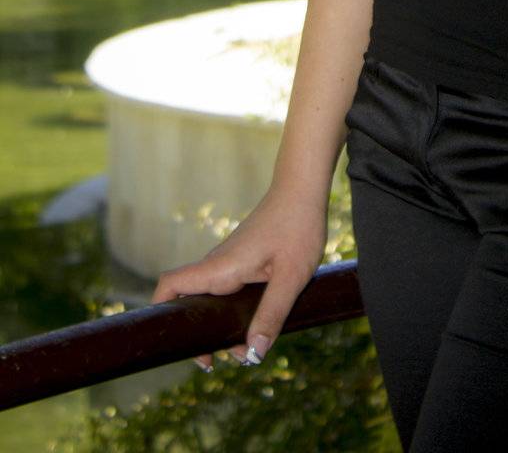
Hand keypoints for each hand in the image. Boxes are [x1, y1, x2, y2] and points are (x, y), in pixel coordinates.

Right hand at [149, 186, 327, 371]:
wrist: (304, 189)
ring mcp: (230, 261)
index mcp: (221, 266)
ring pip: (211, 298)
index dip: (161, 312)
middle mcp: (219, 264)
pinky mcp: (243, 259)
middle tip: (219, 359)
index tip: (176, 342)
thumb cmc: (298, 226)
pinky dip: (232, 312)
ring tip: (243, 352)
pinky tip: (255, 326)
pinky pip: (227, 290)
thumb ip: (272, 314)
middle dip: (198, 332)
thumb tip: (253, 355)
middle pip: (190, 300)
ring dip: (219, 325)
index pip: (171, 285)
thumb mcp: (291, 276)